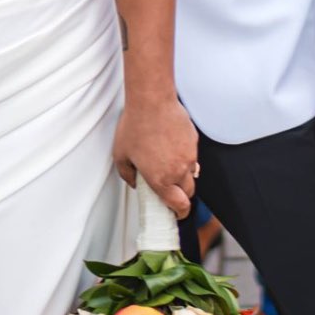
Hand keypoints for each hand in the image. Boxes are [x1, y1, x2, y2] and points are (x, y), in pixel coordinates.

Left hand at [112, 97, 197, 219]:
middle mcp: (179, 170)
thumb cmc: (135, 127)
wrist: (152, 101)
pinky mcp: (194, 141)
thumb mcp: (120, 155)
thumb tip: (135, 182)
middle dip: (182, 195)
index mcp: (161, 179)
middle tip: (171, 190)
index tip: (177, 213)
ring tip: (169, 163)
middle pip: (189, 192)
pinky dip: (184, 155)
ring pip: (192, 173)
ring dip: (184, 175)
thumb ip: (127, 175)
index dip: (180, 213)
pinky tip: (171, 144)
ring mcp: (189, 155)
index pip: (180, 205)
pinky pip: (192, 155)